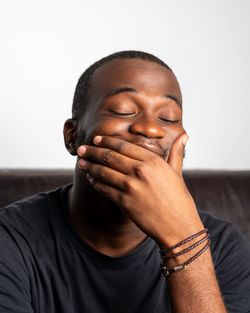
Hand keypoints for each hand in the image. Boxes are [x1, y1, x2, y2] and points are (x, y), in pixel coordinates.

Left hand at [77, 134, 203, 245]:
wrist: (178, 227)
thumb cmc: (179, 200)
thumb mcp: (177, 173)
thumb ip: (177, 152)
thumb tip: (184, 136)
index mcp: (153, 161)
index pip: (123, 146)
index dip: (106, 142)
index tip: (96, 140)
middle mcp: (140, 171)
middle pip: (109, 156)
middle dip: (93, 152)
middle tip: (82, 149)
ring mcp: (131, 186)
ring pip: (103, 171)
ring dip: (89, 166)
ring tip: (81, 162)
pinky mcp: (124, 202)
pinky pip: (104, 189)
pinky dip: (94, 182)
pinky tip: (90, 178)